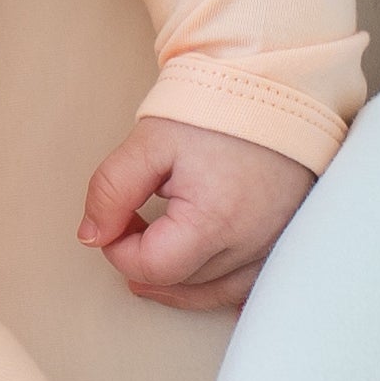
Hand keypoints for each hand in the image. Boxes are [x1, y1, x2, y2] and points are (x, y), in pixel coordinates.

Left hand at [77, 113, 318, 314]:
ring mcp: (274, 244)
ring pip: (217, 292)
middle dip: (147, 260)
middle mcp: (252, 242)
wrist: (274, 88)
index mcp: (215, 219)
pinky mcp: (287, 239)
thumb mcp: (149, 142)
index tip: (116, 219)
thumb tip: (93, 235)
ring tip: (153, 259)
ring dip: (180, 282)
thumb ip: (112, 190)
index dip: (119, 248)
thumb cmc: (217, 107)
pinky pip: (251, 286)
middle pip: (183, 282)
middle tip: (133, 222)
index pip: (151, 266)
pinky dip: (221, 286)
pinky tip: (200, 275)